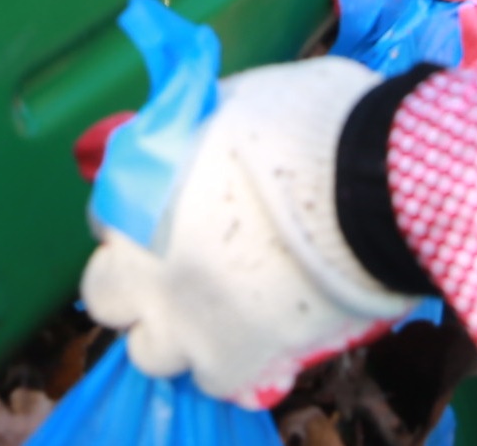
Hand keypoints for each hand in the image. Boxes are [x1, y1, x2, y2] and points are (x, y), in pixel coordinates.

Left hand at [77, 57, 424, 406]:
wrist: (370, 182)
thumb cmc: (314, 121)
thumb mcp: (241, 98)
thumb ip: (203, 129)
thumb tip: (205, 134)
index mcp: (139, 186)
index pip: (106, 219)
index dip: (140, 223)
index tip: (174, 222)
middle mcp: (141, 255)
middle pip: (106, 294)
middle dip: (140, 287)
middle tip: (186, 273)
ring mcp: (180, 314)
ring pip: (149, 349)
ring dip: (179, 334)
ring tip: (223, 315)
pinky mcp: (228, 358)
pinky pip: (212, 378)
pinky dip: (233, 363)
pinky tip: (262, 339)